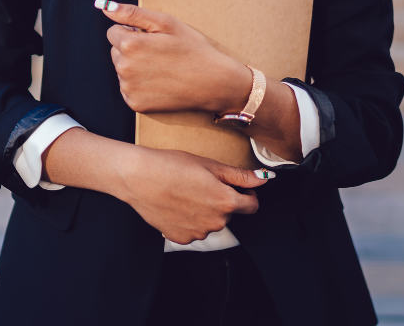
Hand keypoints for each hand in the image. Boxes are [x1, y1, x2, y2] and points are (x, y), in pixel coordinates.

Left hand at [96, 0, 250, 113]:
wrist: (212, 82)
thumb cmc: (191, 48)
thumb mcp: (165, 23)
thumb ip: (131, 13)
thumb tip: (104, 6)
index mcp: (130, 45)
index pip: (114, 32)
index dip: (133, 32)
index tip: (152, 38)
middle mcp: (124, 68)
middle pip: (116, 52)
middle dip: (131, 49)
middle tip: (159, 52)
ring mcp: (129, 89)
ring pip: (122, 70)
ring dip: (135, 66)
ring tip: (162, 67)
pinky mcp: (135, 104)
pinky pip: (128, 88)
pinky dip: (139, 84)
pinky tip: (159, 82)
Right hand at [119, 146, 267, 244]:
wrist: (138, 177)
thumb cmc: (172, 165)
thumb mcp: (209, 165)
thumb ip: (240, 176)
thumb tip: (264, 178)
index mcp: (226, 202)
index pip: (252, 206)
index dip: (247, 194)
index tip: (235, 186)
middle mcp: (215, 223)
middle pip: (229, 213)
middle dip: (222, 200)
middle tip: (202, 182)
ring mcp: (198, 234)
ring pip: (211, 222)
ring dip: (205, 210)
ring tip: (186, 192)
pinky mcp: (181, 239)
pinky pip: (194, 230)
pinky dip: (190, 220)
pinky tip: (177, 204)